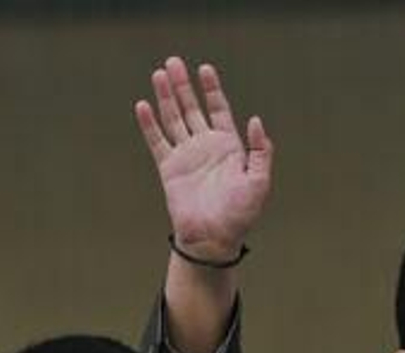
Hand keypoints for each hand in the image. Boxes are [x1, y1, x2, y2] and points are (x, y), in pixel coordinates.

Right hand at [135, 57, 272, 260]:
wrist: (213, 239)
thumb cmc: (239, 215)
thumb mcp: (259, 182)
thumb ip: (261, 150)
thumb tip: (255, 120)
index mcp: (229, 147)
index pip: (218, 109)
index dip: (211, 89)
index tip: (205, 68)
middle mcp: (205, 147)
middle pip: (192, 107)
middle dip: (183, 85)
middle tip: (173, 62)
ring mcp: (186, 156)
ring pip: (173, 118)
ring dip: (166, 97)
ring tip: (159, 73)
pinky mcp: (169, 168)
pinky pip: (157, 141)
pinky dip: (150, 124)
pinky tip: (144, 105)